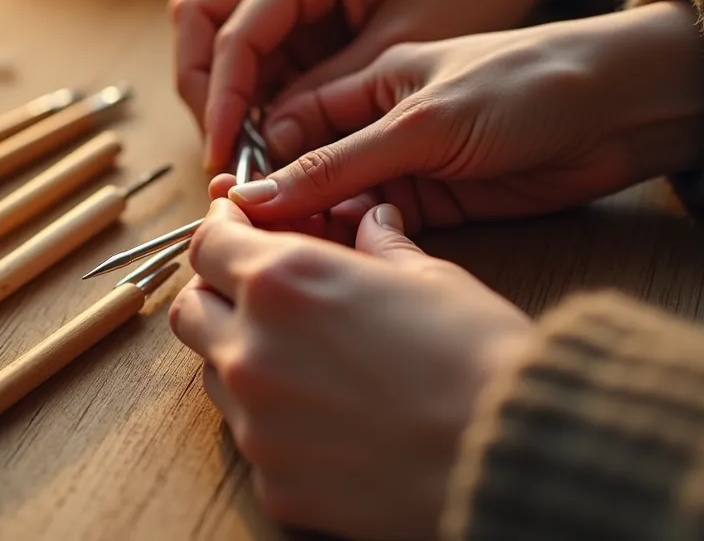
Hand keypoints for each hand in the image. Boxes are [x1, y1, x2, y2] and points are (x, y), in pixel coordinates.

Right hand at [169, 0, 596, 171]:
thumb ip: (329, 97)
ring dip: (226, 94)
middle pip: (201, 23)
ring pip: (222, 39)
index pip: (231, 34)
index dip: (218, 101)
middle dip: (203, 88)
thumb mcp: (401, 49)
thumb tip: (268, 145)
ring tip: (249, 151)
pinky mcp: (312, 17)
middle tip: (224, 147)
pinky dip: (259, 97)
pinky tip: (279, 138)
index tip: (222, 155)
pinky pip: (264, 57)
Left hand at [169, 198, 534, 538]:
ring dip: (241, 357)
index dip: (220, 232)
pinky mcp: (272, 481)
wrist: (512, 461)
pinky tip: (328, 420)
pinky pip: (253, 440)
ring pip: (215, 376)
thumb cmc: (482, 361)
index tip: (237, 231)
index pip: (208, 245)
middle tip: (256, 293)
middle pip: (191, 311)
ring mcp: (255, 423)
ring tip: (304, 358)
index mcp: (283, 283)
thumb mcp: (433, 280)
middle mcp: (251, 350)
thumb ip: (381, 249)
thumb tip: (372, 222)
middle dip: (214, 294)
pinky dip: (276, 422)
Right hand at [225, 1, 703, 230]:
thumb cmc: (524, 85)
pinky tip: (344, 270)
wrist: (620, 111)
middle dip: (283, 208)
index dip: (259, 166)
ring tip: (293, 268)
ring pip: (341, 207)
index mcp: (365, 84)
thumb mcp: (420, 123)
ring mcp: (407, 168)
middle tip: (254, 251)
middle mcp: (378, 127)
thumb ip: (339, 164)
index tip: (229, 209)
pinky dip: (362, 250)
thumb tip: (260, 197)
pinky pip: (380, 232)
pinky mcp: (437, 206)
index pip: (289, 126)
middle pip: (309, 173)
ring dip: (321, 234)